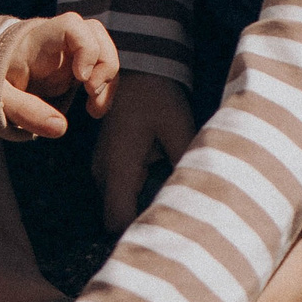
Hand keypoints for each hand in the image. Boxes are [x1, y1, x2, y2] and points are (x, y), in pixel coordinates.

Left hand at [0, 13, 118, 138]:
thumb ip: (24, 110)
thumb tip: (60, 127)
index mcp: (36, 40)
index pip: (71, 25)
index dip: (86, 47)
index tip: (80, 78)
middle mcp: (57, 41)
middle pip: (95, 32)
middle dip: (105, 62)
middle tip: (92, 92)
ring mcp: (67, 52)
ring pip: (103, 48)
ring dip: (108, 79)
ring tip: (94, 109)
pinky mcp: (73, 67)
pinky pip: (100, 69)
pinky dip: (104, 89)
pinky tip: (93, 110)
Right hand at [91, 70, 193, 231]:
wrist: (138, 71)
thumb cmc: (158, 98)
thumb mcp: (179, 129)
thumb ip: (185, 164)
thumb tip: (199, 196)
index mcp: (118, 166)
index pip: (117, 220)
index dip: (141, 230)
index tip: (169, 230)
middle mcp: (103, 172)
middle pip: (116, 219)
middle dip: (144, 223)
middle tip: (178, 221)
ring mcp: (102, 168)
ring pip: (117, 207)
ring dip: (141, 209)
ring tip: (174, 203)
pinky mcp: (108, 164)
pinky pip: (120, 193)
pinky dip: (139, 196)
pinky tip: (163, 186)